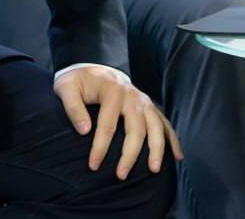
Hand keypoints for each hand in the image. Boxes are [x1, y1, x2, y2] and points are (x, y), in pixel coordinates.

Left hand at [54, 65, 182, 178]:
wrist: (94, 68)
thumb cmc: (78, 81)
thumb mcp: (66, 88)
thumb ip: (73, 108)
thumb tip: (84, 131)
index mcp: (112, 91)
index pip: (108, 124)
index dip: (100, 147)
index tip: (93, 166)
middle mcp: (132, 96)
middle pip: (136, 128)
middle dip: (130, 154)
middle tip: (121, 176)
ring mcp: (144, 101)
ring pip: (156, 126)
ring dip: (157, 148)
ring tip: (154, 169)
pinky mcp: (149, 107)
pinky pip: (164, 123)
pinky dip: (172, 139)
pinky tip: (177, 156)